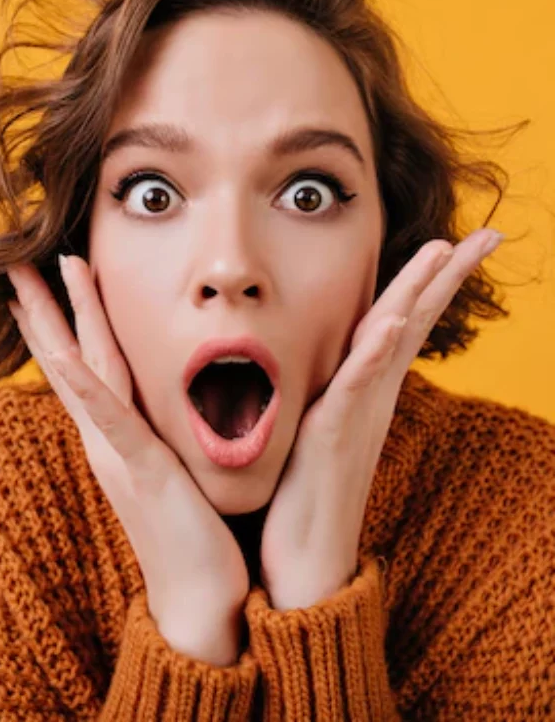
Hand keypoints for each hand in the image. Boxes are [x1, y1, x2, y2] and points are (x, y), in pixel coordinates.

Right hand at [6, 255, 248, 664]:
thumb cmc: (195, 531)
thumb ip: (164, 433)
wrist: (200, 595)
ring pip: (82, 373)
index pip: (82, 367)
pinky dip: (84, 385)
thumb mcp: (174, 468)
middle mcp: (106, 439)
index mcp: (116, 435)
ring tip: (34, 280)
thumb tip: (170, 403)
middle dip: (41, 309)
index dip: (58, 323)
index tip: (41, 282)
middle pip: (68, 358)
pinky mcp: (142, 470)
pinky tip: (65, 352)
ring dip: (58, 322)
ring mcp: (118, 453)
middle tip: (15, 264)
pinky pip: (110, 419)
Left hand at [259, 228, 503, 610]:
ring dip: (418, 294)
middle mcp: (374, 393)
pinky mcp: (333, 433)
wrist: (306, 559)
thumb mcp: (323, 426)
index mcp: (369, 386)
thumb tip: (334, 364)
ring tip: (446, 251)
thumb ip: (335, 392)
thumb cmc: (309, 491)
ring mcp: (358, 411)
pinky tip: (390, 322)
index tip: (458, 242)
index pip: (406, 320)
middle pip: (415, 319)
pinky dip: (374, 352)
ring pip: (393, 339)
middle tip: (487, 234)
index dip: (433, 282)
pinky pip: (356, 385)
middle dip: (448, 274)